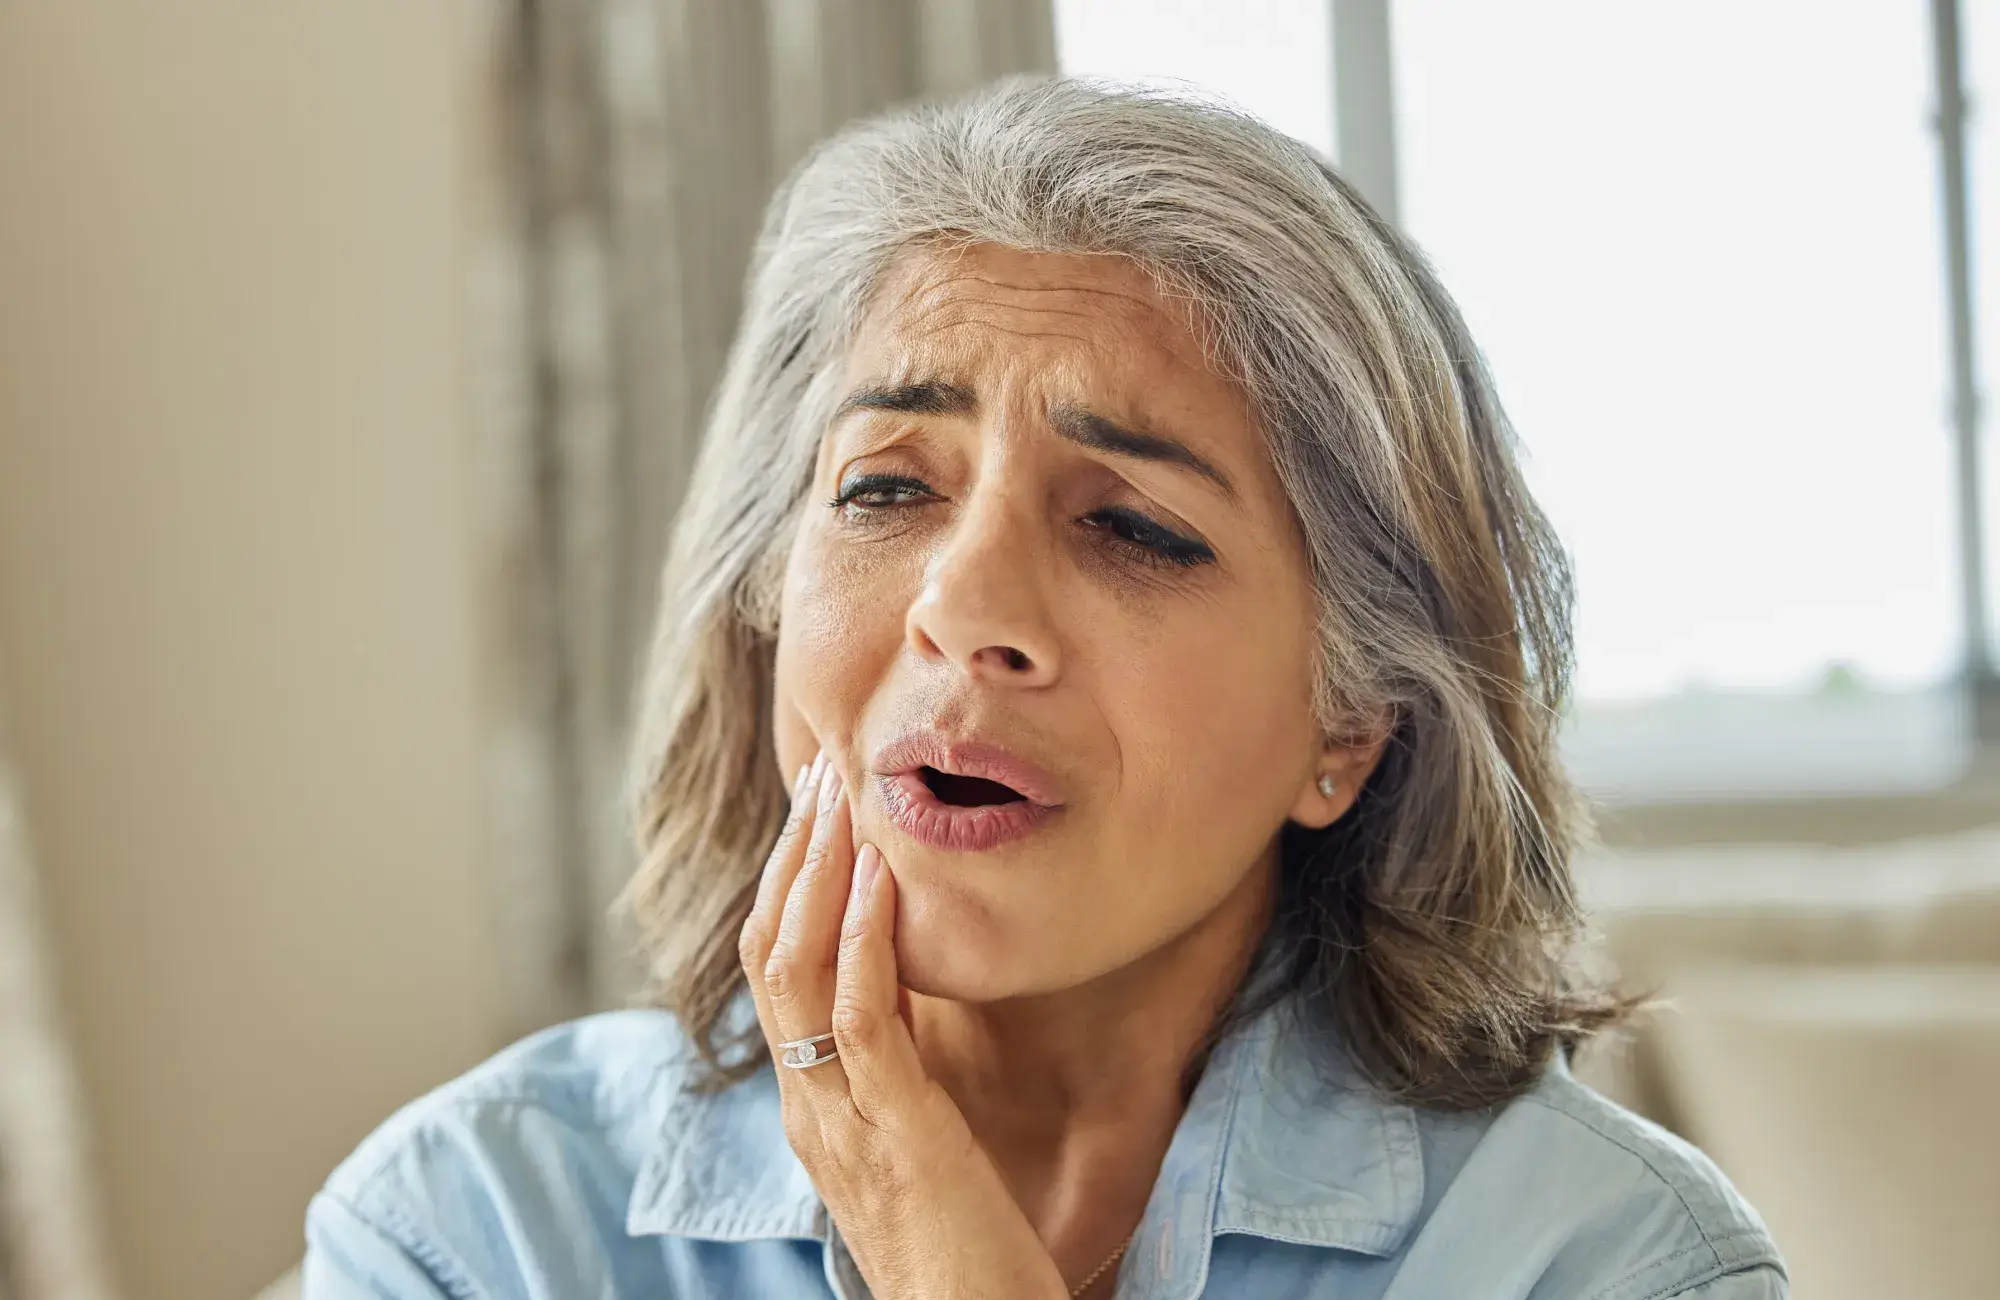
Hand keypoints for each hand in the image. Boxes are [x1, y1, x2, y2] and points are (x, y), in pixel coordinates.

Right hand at [737, 752, 1070, 1299]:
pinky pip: (859, 1022)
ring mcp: (841, 1123)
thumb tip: (905, 983)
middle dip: (794, 856)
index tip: (818, 806)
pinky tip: (878, 881)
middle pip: (767, 954)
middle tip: (822, 773)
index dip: (788, 881)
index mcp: (811, 1104)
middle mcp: (808, 1108)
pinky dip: (861, 941)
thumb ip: (898, 1067)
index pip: (773, 970)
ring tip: (842, 799)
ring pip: (793, 975)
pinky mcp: (896, 1135)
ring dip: (817, 876)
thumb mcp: (918, 1138)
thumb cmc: (964, 1247)